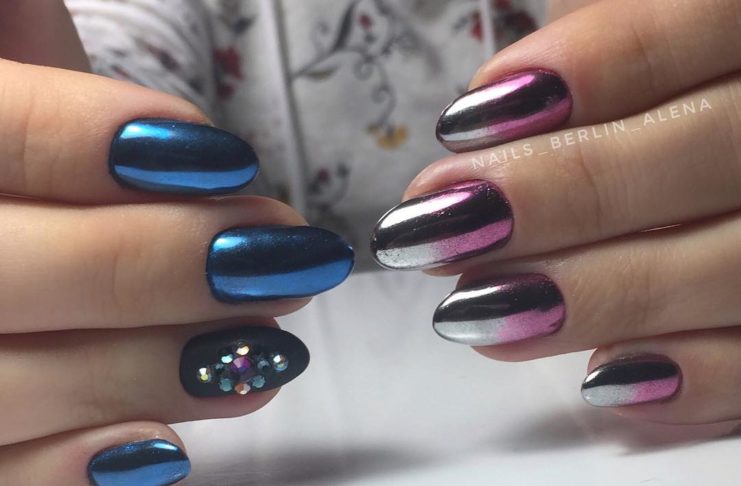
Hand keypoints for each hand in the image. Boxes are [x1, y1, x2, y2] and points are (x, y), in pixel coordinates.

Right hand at [0, 2, 352, 483]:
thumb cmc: (13, 147)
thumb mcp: (14, 64)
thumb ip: (40, 49)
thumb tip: (158, 107)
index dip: (97, 142)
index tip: (226, 160)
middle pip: (8, 273)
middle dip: (164, 266)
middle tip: (284, 259)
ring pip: (10, 388)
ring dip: (158, 371)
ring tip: (267, 349)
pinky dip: (79, 469)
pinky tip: (162, 445)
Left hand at [371, 0, 740, 423]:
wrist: (721, 149)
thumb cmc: (668, 85)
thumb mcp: (641, 23)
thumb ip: (594, 34)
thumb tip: (492, 109)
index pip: (703, 27)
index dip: (592, 71)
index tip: (464, 121)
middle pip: (706, 155)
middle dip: (555, 195)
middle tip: (432, 227)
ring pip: (731, 270)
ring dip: (592, 298)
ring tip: (473, 310)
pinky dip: (692, 379)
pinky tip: (600, 377)